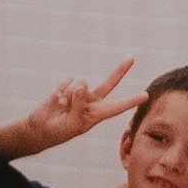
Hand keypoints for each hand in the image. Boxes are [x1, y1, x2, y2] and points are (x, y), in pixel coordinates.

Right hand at [23, 59, 148, 150]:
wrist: (42, 127)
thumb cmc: (61, 130)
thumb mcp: (73, 123)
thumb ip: (79, 105)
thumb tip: (82, 85)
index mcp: (98, 114)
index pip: (117, 107)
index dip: (131, 101)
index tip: (145, 95)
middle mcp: (92, 101)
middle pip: (109, 83)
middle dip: (120, 70)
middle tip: (132, 58)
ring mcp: (80, 93)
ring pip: (82, 83)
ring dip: (71, 95)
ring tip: (63, 107)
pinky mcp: (67, 86)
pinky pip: (68, 82)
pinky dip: (61, 91)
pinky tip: (57, 101)